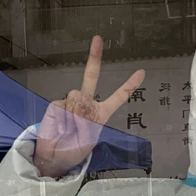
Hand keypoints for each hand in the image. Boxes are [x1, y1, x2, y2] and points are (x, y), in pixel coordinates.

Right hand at [33, 35, 144, 178]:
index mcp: (100, 113)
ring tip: (70, 129)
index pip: (117, 97)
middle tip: (97, 39)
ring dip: (76, 115)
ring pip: (78, 96)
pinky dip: (64, 119)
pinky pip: (64, 105)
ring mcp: (71, 102)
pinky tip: (61, 127)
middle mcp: (86, 104)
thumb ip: (87, 121)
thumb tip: (78, 104)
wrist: (53, 157)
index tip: (141, 72)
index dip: (129, 86)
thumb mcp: (87, 141)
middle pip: (91, 77)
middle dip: (94, 57)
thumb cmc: (72, 151)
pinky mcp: (57, 104)